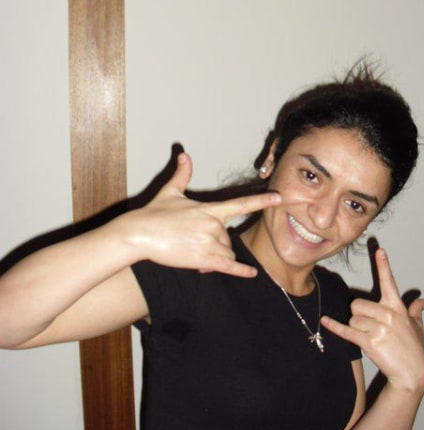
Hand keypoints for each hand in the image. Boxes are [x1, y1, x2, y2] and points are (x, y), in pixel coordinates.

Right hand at [125, 152, 280, 276]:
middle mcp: (214, 225)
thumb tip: (184, 155)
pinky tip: (252, 274)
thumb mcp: (170, 192)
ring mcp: (210, 243)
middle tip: (192, 245)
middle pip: (229, 239)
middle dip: (216, 245)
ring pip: (226, 253)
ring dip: (214, 258)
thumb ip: (182, 175)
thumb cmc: (153, 213)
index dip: (262, 201)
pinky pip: (228, 266)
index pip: (241, 204)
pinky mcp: (204, 260)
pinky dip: (241, 271)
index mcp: (210, 209)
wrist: (139, 234)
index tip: (279, 198)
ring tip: (192, 255)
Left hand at [321, 248, 423, 393]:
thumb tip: (423, 302)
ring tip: (369, 337)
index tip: (379, 250)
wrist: (412, 374)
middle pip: (358, 304)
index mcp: (398, 308)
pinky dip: (334, 327)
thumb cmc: (415, 350)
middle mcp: (388, 315)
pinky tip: (325, 321)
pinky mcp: (369, 341)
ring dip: (356, 327)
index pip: (389, 282)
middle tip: (369, 326)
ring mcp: (378, 328)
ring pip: (353, 318)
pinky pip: (346, 330)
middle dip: (359, 314)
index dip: (383, 266)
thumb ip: (416, 312)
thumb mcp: (417, 328)